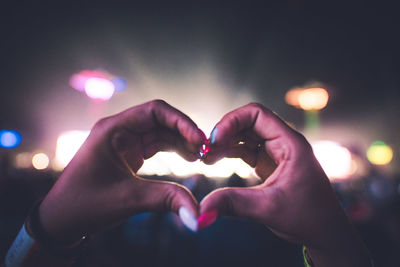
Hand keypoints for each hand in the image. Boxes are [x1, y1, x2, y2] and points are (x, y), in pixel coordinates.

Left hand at [39, 100, 204, 244]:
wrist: (63, 219)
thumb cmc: (84, 204)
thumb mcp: (127, 199)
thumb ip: (165, 199)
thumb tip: (197, 213)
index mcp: (112, 130)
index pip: (154, 111)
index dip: (181, 121)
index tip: (200, 139)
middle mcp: (119, 130)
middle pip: (160, 120)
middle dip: (185, 132)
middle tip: (205, 149)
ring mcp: (124, 141)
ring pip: (161, 132)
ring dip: (181, 141)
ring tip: (200, 156)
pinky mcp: (129, 153)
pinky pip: (156, 145)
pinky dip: (174, 150)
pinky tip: (188, 158)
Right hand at [201, 103, 370, 266]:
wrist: (324, 232)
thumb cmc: (308, 217)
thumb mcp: (268, 208)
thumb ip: (234, 203)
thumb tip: (202, 208)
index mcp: (290, 144)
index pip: (257, 114)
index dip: (232, 121)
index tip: (214, 140)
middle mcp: (283, 142)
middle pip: (248, 122)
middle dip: (225, 132)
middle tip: (206, 150)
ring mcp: (276, 152)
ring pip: (245, 135)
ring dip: (225, 142)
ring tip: (208, 158)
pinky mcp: (270, 164)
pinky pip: (246, 149)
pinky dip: (230, 152)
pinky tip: (217, 160)